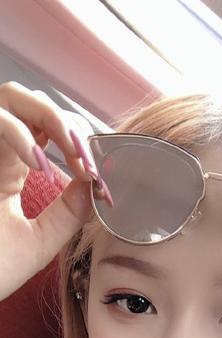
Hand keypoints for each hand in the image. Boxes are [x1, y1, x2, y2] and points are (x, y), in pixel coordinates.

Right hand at [0, 81, 99, 300]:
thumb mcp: (39, 241)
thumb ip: (68, 213)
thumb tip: (94, 183)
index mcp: (9, 168)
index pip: (47, 130)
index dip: (78, 143)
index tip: (98, 175)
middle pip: (33, 103)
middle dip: (70, 125)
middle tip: (89, 162)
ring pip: (11, 95)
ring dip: (51, 118)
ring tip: (74, 154)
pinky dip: (18, 133)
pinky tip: (39, 164)